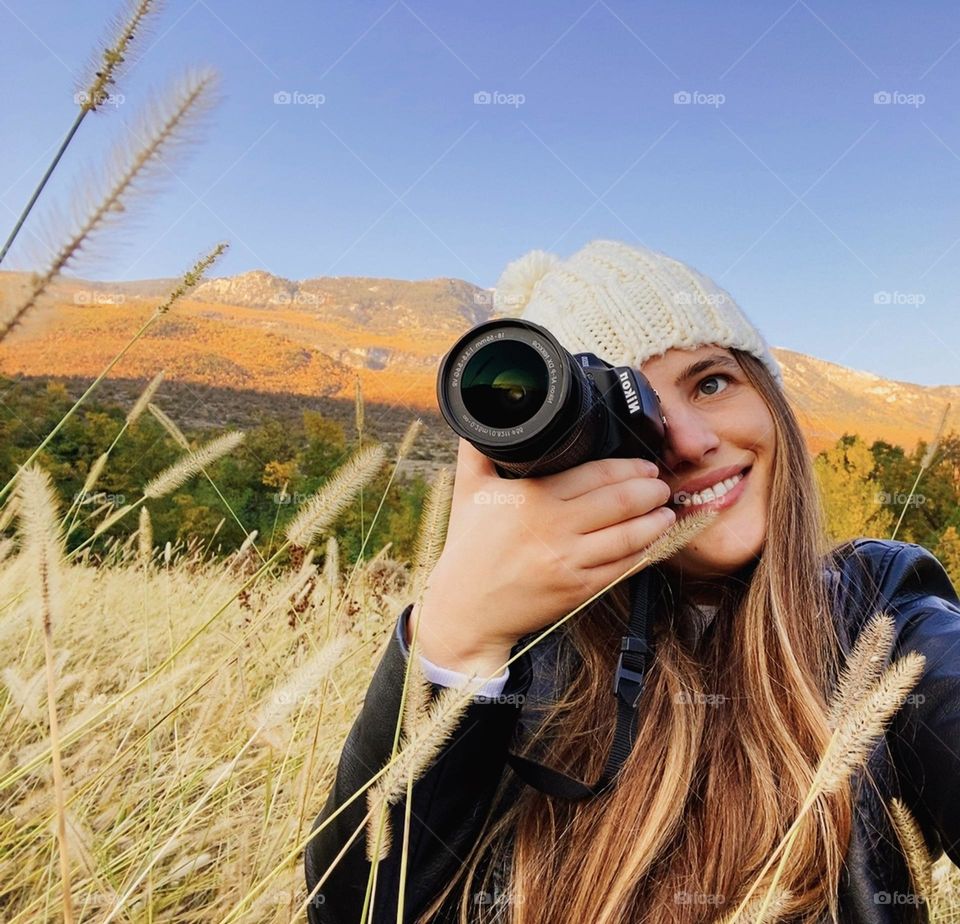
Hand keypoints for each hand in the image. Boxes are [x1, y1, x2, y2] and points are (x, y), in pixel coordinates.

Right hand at [410, 438, 674, 674]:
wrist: (467, 609)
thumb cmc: (468, 547)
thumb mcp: (467, 491)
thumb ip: (478, 449)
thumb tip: (481, 410)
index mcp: (532, 498)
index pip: (595, 474)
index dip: (628, 467)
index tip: (644, 464)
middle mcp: (554, 528)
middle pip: (620, 502)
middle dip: (651, 490)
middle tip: (660, 484)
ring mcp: (569, 561)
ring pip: (629, 536)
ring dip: (656, 521)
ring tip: (666, 511)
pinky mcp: (578, 590)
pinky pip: (622, 568)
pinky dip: (644, 553)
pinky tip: (653, 543)